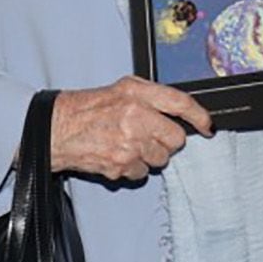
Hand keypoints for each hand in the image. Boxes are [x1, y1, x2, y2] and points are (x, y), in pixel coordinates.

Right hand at [49, 76, 212, 181]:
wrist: (56, 129)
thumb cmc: (86, 109)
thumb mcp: (120, 89)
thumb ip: (150, 96)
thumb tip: (177, 109)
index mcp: (136, 94)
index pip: (180, 103)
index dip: (198, 116)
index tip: (206, 125)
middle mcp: (136, 117)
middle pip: (175, 138)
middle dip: (166, 140)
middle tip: (148, 135)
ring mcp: (129, 143)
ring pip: (161, 159)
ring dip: (149, 155)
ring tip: (128, 144)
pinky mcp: (121, 165)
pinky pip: (142, 172)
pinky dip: (133, 167)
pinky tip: (119, 155)